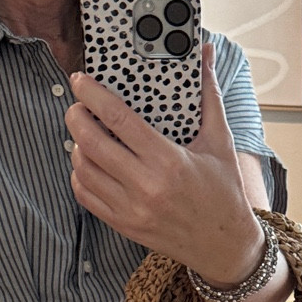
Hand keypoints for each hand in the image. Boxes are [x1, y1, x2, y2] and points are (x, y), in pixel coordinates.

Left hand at [65, 42, 264, 285]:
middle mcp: (146, 186)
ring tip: (83, 133)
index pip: (118, 119)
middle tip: (77, 105)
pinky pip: (86, 195)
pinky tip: (88, 162)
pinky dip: (79, 175)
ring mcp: (131, 209)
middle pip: (90, 142)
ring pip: (83, 169)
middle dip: (75, 117)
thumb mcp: (220, 142)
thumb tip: (207, 54)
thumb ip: (209, 95)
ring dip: (76, 146)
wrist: (226, 247)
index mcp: (169, 161)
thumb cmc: (225, 192)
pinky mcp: (124, 225)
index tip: (80, 81)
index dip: (93, 95)